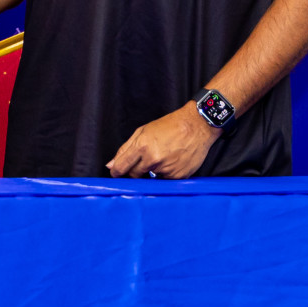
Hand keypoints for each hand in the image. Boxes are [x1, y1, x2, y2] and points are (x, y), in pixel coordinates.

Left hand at [106, 103, 221, 178]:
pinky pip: (165, 180)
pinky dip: (166, 173)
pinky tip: (172, 161)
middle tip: (143, 160)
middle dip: (134, 171)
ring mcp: (166, 169)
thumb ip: (125, 149)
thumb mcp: (143, 131)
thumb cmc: (169, 126)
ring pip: (150, 177)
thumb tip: (111, 165)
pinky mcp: (178, 176)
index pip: (122, 166)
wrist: (196, 126)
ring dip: (152, 171)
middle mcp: (153, 159)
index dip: (116, 172)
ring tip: (163, 156)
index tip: (115, 174)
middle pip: (135, 174)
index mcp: (142, 146)